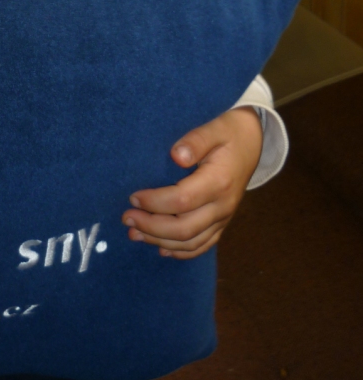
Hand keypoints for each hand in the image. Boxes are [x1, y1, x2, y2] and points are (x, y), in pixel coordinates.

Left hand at [122, 107, 262, 258]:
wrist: (252, 142)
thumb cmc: (228, 133)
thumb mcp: (214, 128)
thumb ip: (195, 141)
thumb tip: (176, 156)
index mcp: (219, 182)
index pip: (182, 201)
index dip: (155, 202)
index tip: (133, 198)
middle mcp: (223, 205)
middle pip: (184, 228)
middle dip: (151, 226)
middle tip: (126, 218)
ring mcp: (224, 217)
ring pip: (191, 242)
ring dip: (160, 241)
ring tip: (134, 233)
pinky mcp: (222, 223)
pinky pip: (203, 245)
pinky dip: (181, 251)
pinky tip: (161, 248)